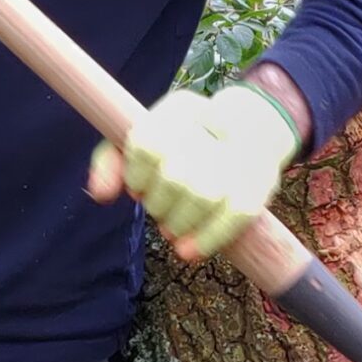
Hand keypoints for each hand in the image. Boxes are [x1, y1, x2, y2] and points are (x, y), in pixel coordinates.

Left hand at [88, 81, 301, 261]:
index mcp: (181, 109)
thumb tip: (100, 194)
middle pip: (175, 176)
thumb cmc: (182, 148)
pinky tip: (189, 252)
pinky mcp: (261, 184)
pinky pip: (235, 216)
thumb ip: (112, 163)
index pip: (147, 143)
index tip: (137, 187)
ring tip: (172, 229)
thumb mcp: (144, 142)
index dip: (136, 174)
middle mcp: (215, 126)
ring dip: (180, 222)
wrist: (250, 137)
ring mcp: (242, 156)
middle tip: (159, 211)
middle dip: (159, 204)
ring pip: (204, 195)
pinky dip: (207, 239)